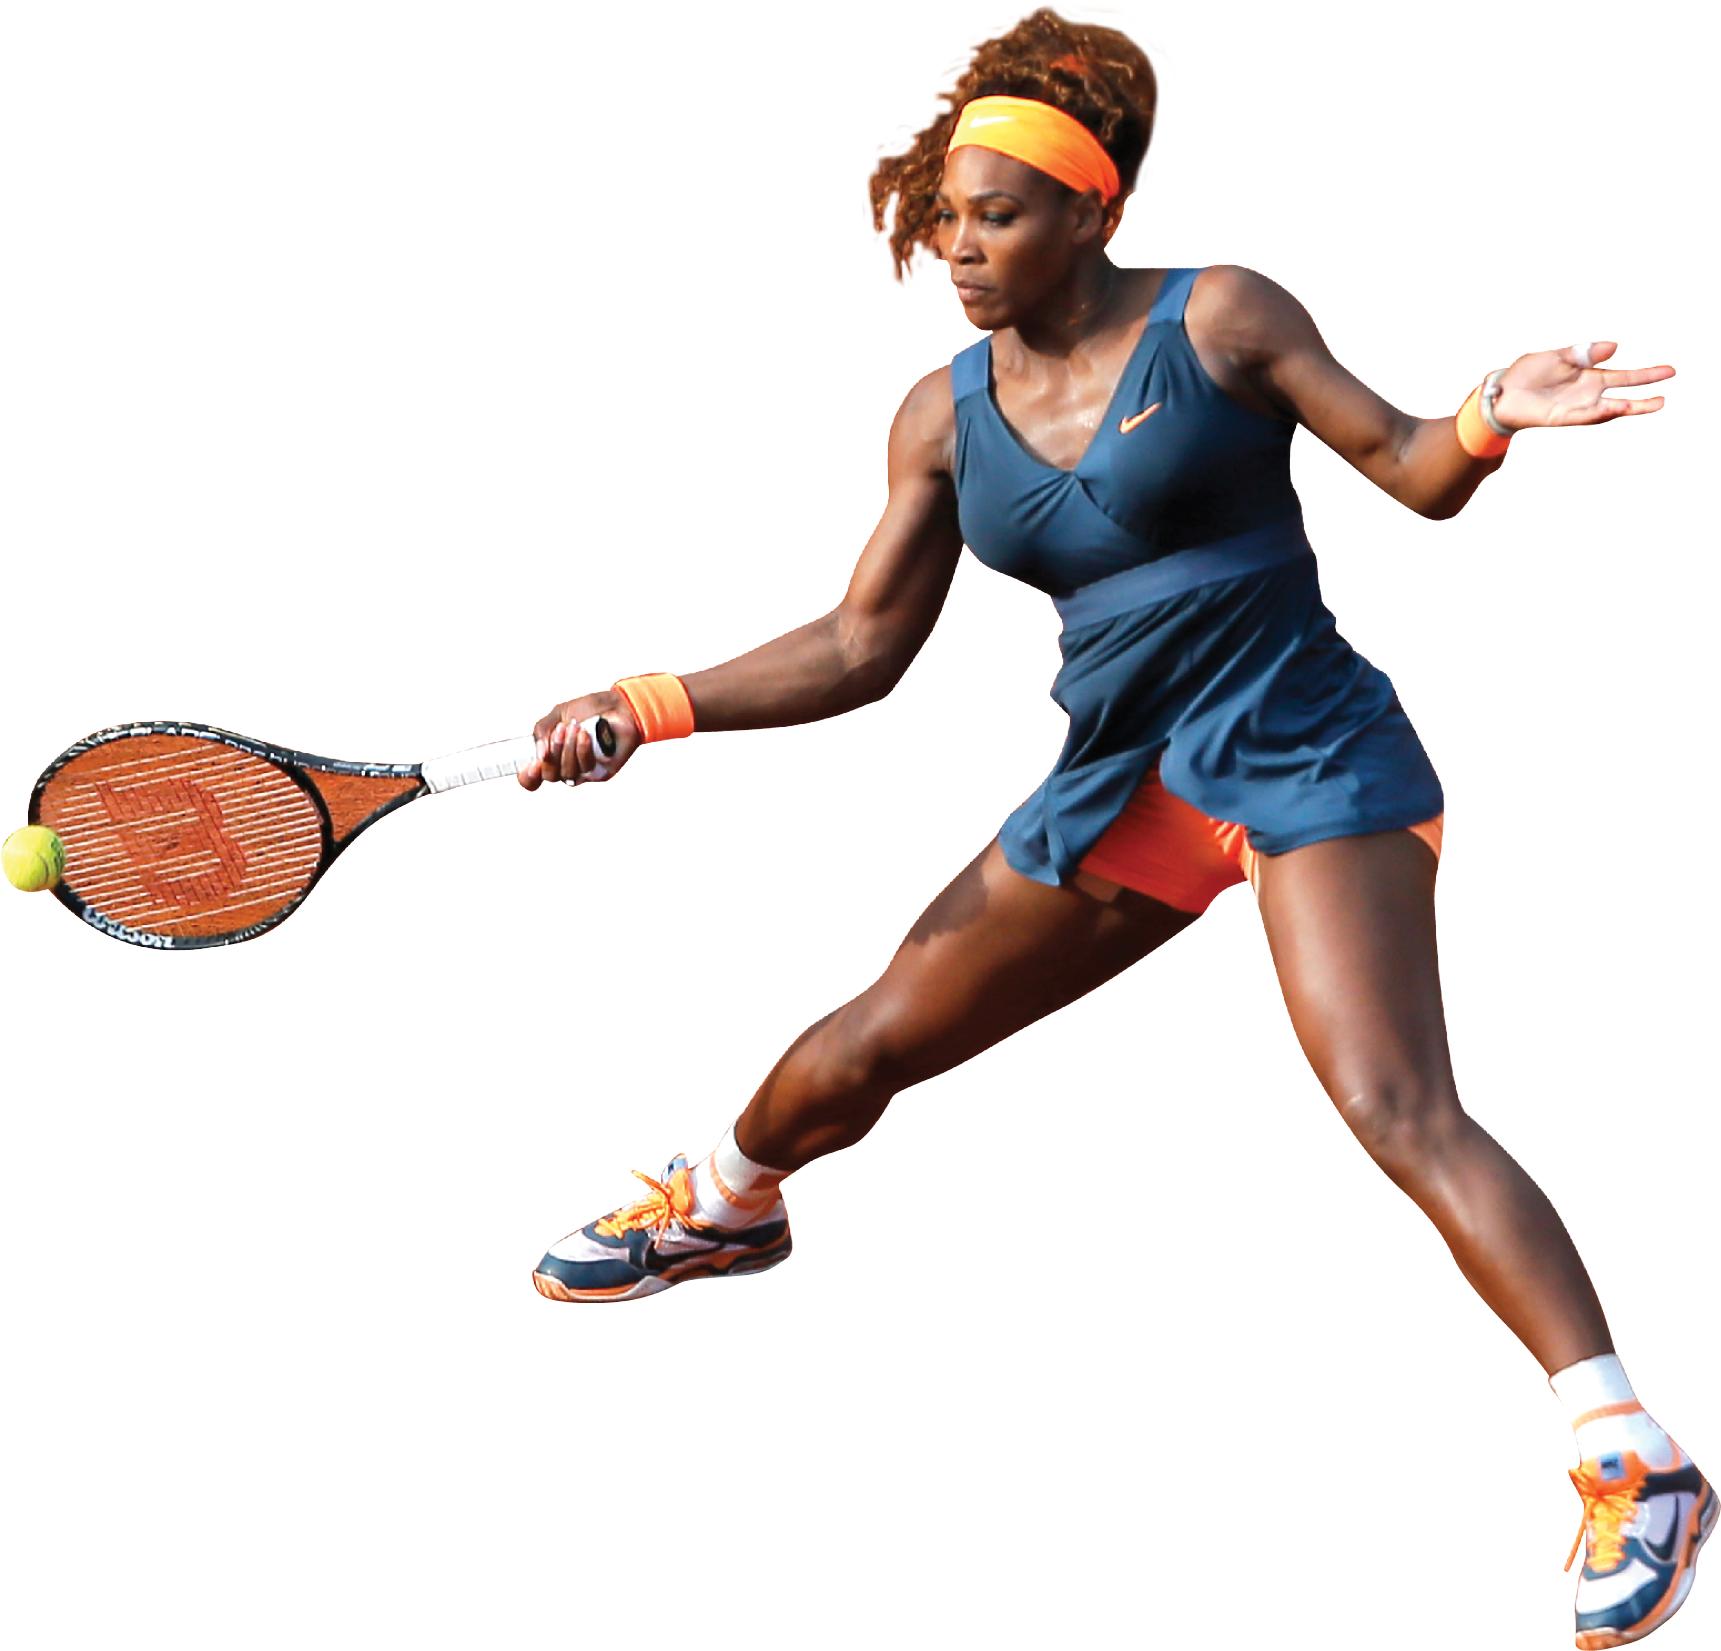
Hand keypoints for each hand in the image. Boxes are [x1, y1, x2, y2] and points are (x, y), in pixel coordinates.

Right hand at [517, 690, 641, 789]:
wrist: (618, 705)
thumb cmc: (589, 710)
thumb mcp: (557, 715)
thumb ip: (542, 732)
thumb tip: (539, 754)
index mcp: (552, 756)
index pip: (534, 778)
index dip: (528, 777)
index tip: (531, 764)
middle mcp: (566, 767)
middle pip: (550, 776)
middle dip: (551, 753)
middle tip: (559, 730)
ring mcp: (584, 772)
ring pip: (567, 773)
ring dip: (567, 748)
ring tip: (574, 726)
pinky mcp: (601, 772)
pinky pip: (585, 768)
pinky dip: (582, 749)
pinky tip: (585, 734)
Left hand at [1494, 342, 1674, 432]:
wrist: (1502, 392)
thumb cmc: (1527, 374)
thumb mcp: (1559, 356)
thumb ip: (1585, 353)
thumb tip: (1615, 346)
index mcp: (1588, 377)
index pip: (1623, 377)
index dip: (1646, 375)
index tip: (1669, 371)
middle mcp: (1587, 394)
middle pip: (1623, 394)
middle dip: (1645, 393)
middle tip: (1668, 392)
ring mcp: (1576, 406)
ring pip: (1609, 409)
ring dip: (1631, 407)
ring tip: (1655, 403)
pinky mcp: (1562, 416)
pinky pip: (1586, 416)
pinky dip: (1602, 412)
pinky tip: (1619, 408)